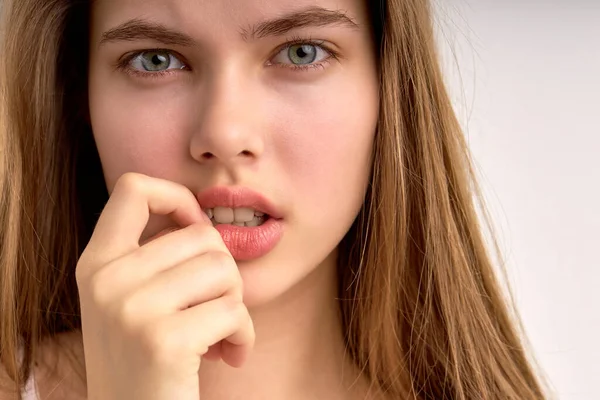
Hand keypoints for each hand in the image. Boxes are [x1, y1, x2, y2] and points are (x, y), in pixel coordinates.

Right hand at [76, 173, 254, 399]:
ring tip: (221, 332)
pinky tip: (231, 354)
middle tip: (216, 306)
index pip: (133, 189)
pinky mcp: (163, 340)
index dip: (177, 197)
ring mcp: (131, 309)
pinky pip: (233, 311)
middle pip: (202, 235)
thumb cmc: (146, 361)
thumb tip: (207, 217)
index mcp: (96, 263)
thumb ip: (155, 257)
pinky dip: (243, 334)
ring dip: (235, 304)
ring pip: (223, 269)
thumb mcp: (131, 301)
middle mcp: (106, 280)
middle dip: (224, 272)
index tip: (197, 226)